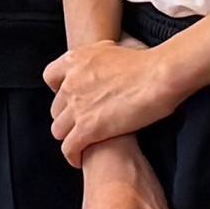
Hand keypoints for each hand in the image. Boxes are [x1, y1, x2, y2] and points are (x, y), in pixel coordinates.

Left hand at [43, 33, 182, 154]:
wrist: (159, 76)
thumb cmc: (146, 63)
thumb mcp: (112, 49)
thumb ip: (97, 58)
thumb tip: (101, 66)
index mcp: (75, 61)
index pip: (50, 77)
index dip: (59, 90)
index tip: (72, 98)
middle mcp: (70, 83)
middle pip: (56, 108)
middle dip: (67, 118)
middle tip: (83, 124)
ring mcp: (76, 106)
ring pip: (58, 130)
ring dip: (69, 137)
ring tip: (82, 143)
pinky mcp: (87, 128)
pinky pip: (69, 148)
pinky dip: (73, 155)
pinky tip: (80, 160)